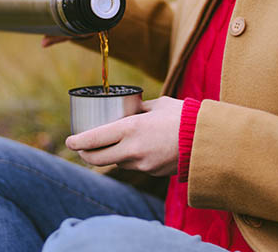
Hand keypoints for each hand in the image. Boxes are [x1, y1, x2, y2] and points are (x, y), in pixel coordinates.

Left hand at [65, 96, 183, 176]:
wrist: (208, 139)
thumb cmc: (182, 116)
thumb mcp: (156, 105)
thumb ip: (138, 108)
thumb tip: (127, 107)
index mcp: (130, 129)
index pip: (93, 140)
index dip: (77, 142)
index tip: (70, 140)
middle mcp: (133, 150)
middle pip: (97, 159)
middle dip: (85, 155)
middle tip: (81, 148)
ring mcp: (143, 164)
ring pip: (116, 163)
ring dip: (110, 156)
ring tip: (108, 145)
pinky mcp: (153, 172)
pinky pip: (134, 166)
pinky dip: (130, 159)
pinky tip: (135, 149)